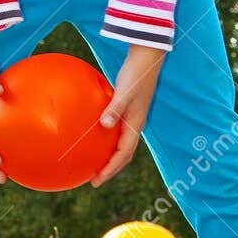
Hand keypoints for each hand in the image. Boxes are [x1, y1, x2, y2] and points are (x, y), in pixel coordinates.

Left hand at [91, 45, 166, 186]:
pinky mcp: (125, 108)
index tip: (96, 180)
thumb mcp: (125, 91)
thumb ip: (115, 108)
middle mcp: (134, 124)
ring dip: (108, 155)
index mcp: (135, 124)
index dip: (111, 169)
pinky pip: (115, 129)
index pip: (123, 154)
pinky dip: (105, 137)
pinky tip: (91, 133)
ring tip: (93, 161)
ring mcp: (131, 117)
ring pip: (120, 143)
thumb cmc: (136, 73)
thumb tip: (104, 125)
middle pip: (122, 154)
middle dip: (110, 168)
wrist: (146, 57)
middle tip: (93, 178)